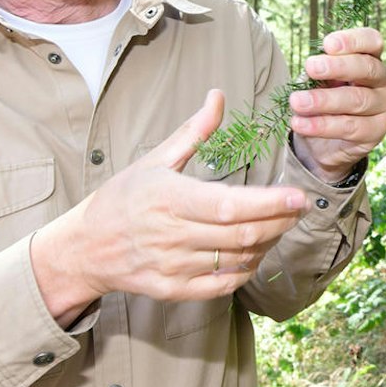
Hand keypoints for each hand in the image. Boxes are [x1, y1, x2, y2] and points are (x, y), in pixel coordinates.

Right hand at [31, 91, 307, 324]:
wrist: (85, 247)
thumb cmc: (123, 198)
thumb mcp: (154, 160)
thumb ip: (193, 132)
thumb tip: (218, 95)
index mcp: (170, 198)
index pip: (228, 206)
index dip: (268, 204)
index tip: (297, 196)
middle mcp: (172, 235)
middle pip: (241, 235)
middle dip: (279, 222)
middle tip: (300, 207)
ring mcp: (172, 266)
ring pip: (237, 260)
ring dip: (267, 243)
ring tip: (279, 225)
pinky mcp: (173, 290)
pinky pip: (222, 285)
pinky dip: (246, 269)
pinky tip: (255, 253)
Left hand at [288, 27, 385, 182]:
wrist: (326, 142)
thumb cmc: (325, 100)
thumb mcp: (320, 81)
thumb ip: (320, 73)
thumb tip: (310, 70)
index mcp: (370, 57)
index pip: (371, 41)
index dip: (352, 40)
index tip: (328, 44)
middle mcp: (383, 79)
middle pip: (367, 68)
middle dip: (337, 67)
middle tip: (311, 67)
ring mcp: (384, 106)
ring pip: (357, 99)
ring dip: (324, 100)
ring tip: (296, 101)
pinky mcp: (377, 131)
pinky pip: (350, 127)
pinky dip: (322, 125)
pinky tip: (300, 123)